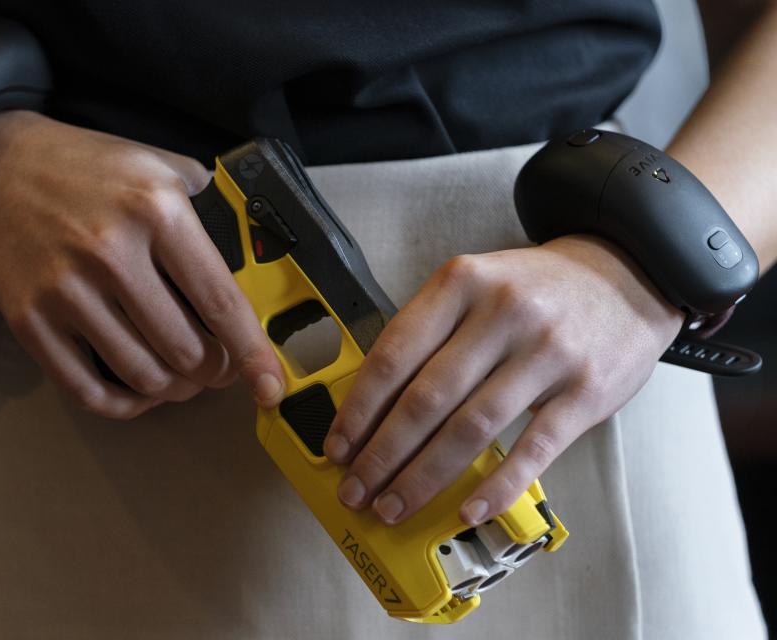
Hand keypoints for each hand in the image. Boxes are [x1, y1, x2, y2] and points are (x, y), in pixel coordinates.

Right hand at [0, 111, 283, 418]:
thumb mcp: (158, 164)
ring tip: (182, 376)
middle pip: (186, 350)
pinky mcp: (30, 319)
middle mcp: (112, 253)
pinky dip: (125, 404)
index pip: (220, 301)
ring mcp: (66, 291)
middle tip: (219, 366)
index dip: (252, 352)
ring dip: (175, 389)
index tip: (269, 383)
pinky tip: (141, 391)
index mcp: (157, 212)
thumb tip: (253, 257)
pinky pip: (87, 390)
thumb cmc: (85, 168)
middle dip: (215, 371)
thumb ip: (209, 205)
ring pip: (144, 375)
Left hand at [323, 235, 684, 524]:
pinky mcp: (586, 391)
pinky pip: (533, 449)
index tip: (338, 446)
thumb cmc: (535, 290)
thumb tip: (374, 408)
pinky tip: (466, 510)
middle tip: (357, 490)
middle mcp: (502, 313)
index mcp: (462, 283)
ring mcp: (547, 352)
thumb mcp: (476, 285)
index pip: (394, 354)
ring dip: (424, 478)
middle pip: (426, 399)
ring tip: (395, 506)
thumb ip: (429, 333)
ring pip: (471, 429)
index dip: (359, 408)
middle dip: (382, 455)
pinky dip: (496, 486)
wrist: (627, 274)